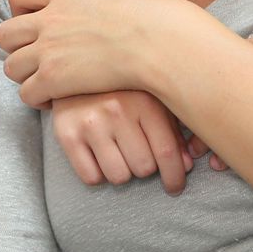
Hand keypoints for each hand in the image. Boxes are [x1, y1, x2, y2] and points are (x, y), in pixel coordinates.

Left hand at [0, 0, 205, 107]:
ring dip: (25, 76)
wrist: (157, 42)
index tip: (37, 21)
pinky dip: (37, 99)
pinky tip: (56, 100)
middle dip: (16, 47)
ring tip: (46, 82)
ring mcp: (48, 48)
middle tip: (37, 58)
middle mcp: (50, 17)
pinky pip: (26, 94)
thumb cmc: (155, 18)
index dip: (20, 9)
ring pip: (10, 66)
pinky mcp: (53, 78)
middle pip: (4, 33)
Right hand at [51, 90, 192, 193]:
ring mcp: (90, 122)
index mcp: (144, 100)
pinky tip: (99, 155)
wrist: (75, 65)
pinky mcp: (66, 134)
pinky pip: (91, 177)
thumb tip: (186, 165)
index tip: (175, 186)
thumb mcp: (153, 99)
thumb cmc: (123, 87)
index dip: (175, 176)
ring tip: (119, 153)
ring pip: (119, 176)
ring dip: (123, 171)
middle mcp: (117, 110)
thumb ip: (173, 130)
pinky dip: (98, 174)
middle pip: (144, 168)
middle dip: (146, 167)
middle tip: (139, 154)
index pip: (167, 152)